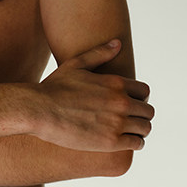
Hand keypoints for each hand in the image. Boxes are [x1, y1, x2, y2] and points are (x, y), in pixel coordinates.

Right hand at [35, 39, 153, 150]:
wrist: (38, 110)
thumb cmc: (53, 87)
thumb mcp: (76, 65)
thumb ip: (99, 53)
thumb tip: (118, 43)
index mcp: (116, 83)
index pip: (144, 91)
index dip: (140, 98)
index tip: (132, 104)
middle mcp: (121, 102)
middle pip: (148, 111)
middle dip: (141, 115)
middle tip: (131, 120)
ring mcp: (117, 123)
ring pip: (145, 128)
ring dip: (140, 130)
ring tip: (131, 132)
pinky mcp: (111, 142)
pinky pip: (137, 143)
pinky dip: (135, 143)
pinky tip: (127, 142)